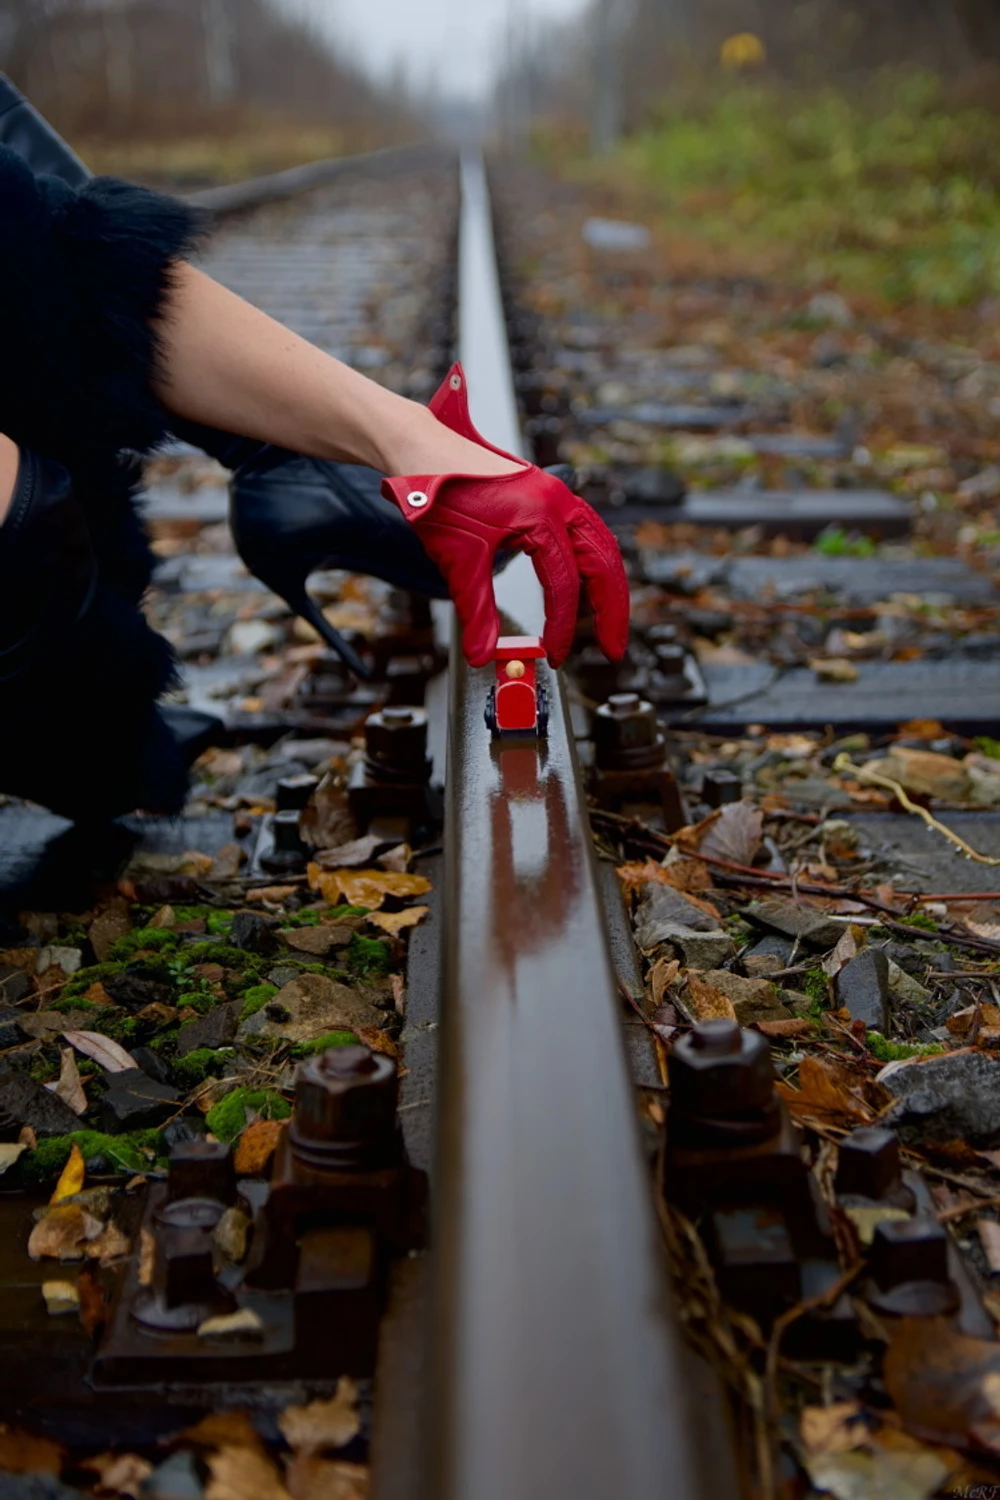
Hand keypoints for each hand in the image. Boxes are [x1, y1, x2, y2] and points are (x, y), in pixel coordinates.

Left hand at [381, 463, 629, 668]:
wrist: (419, 450)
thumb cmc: (437, 491)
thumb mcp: (458, 561)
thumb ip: (476, 612)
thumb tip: (482, 653)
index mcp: (541, 515)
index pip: (564, 585)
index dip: (563, 627)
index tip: (556, 654)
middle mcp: (557, 501)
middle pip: (603, 562)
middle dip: (612, 610)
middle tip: (613, 648)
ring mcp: (555, 494)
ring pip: (599, 545)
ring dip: (607, 586)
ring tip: (609, 621)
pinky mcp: (545, 495)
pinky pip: (583, 531)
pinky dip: (591, 562)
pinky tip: (586, 584)